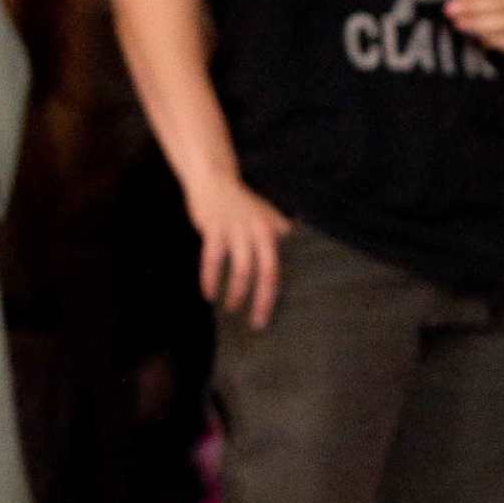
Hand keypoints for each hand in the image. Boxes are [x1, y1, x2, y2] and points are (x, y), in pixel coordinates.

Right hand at [183, 172, 292, 326]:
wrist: (213, 178)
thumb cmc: (240, 202)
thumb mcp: (265, 214)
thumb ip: (278, 231)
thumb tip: (295, 245)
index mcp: (271, 231)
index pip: (278, 268)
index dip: (274, 294)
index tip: (271, 314)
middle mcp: (257, 231)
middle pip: (265, 273)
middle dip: (261, 301)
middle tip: (256, 323)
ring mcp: (235, 229)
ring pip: (240, 269)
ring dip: (235, 293)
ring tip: (230, 308)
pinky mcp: (214, 227)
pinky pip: (212, 259)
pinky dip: (209, 278)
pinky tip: (208, 293)